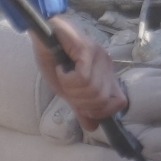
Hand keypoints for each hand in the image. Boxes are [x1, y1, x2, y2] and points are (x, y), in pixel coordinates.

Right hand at [38, 12, 127, 130]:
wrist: (41, 33)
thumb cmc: (53, 57)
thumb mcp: (66, 89)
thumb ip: (80, 106)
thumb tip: (92, 126)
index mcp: (106, 75)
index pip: (119, 102)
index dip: (100, 111)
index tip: (81, 105)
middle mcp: (107, 65)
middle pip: (101, 100)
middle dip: (79, 101)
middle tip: (66, 86)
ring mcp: (99, 55)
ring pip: (92, 90)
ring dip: (71, 89)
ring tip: (63, 75)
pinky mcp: (88, 48)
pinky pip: (82, 77)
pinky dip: (67, 79)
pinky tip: (61, 68)